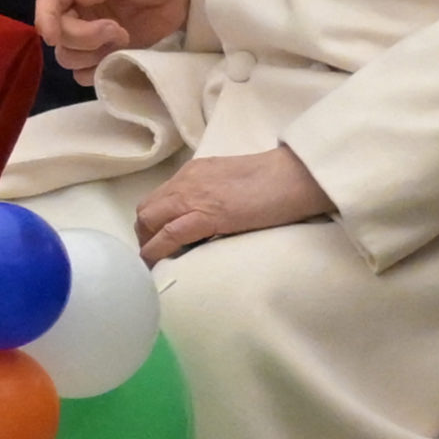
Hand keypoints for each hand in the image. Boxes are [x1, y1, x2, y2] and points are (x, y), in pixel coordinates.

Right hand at [33, 0, 189, 84]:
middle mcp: (72, 6)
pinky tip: (118, 54)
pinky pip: (85, 72)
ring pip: (68, 56)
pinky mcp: (102, 51)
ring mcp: (86, 31)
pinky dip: (98, 70)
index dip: (46, 19)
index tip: (53, 36)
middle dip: (84, 37)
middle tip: (115, 29)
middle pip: (58, 34)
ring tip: (121, 37)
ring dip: (92, 54)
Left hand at [134, 146, 330, 264]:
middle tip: (155, 256)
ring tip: (156, 265)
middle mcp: (185, 181)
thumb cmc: (273, 182)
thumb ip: (213, 195)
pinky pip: (169, 235)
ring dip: (147, 245)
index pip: (159, 198)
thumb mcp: (231, 183)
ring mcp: (193, 197)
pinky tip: (157, 265)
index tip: (157, 241)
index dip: (153, 222)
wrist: (293, 176)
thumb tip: (206, 218)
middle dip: (145, 235)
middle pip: (147, 210)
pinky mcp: (205, 215)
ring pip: (150, 221)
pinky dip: (157, 251)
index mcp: (193, 173)